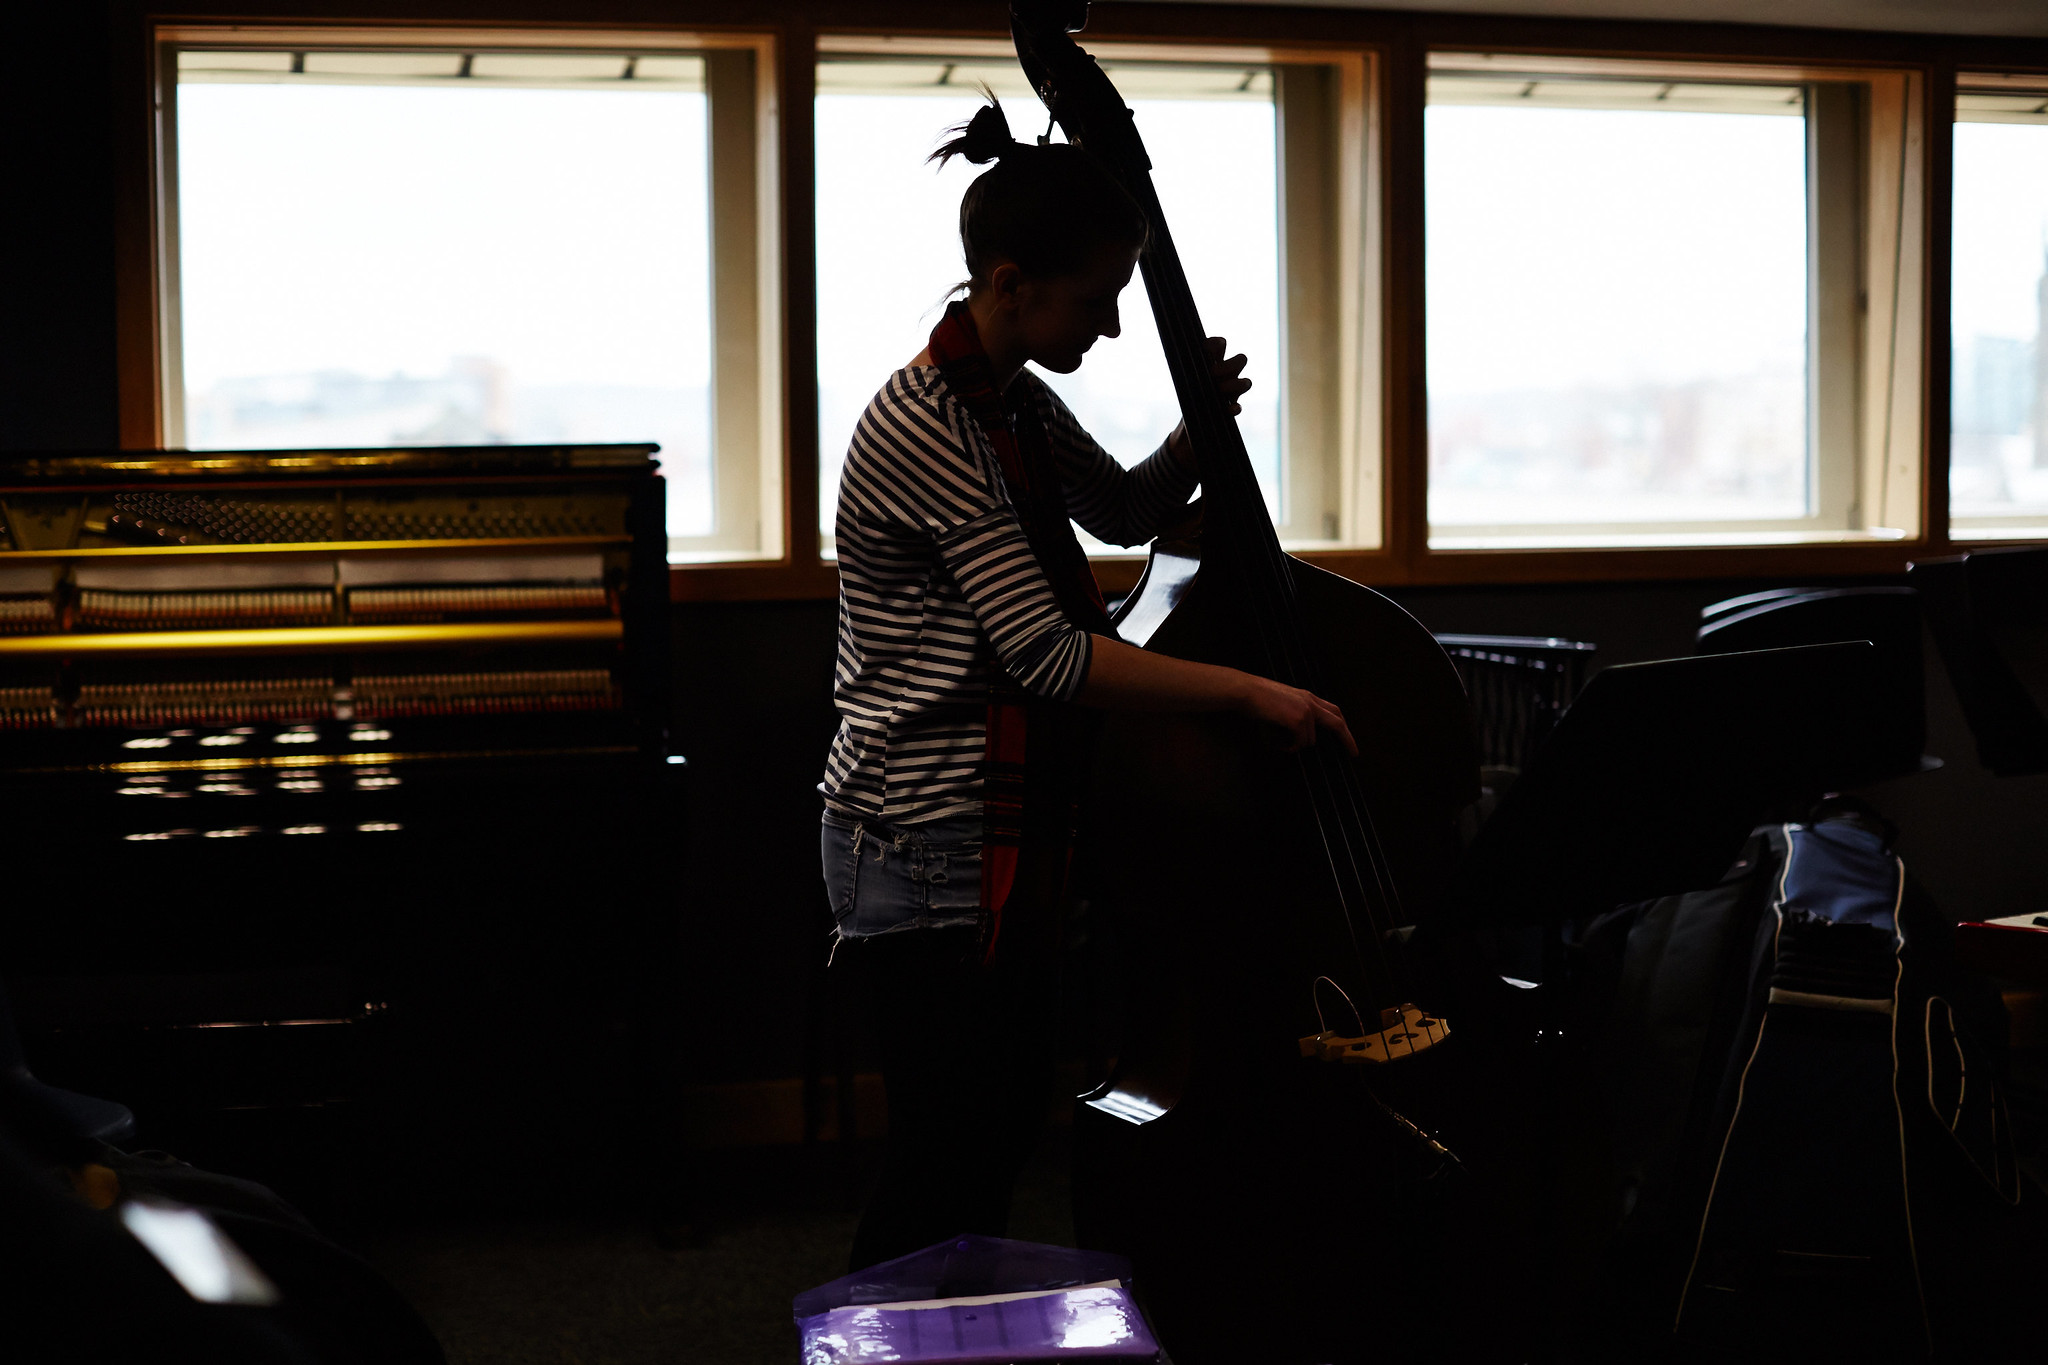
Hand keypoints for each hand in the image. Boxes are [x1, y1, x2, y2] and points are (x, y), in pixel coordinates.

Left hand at [1165, 337, 1252, 468]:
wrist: (1188, 419)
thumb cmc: (1186, 393)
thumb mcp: (1183, 379)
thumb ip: (1187, 369)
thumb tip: (1180, 360)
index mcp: (1214, 362)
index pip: (1221, 345)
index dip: (1216, 343)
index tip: (1205, 349)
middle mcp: (1227, 374)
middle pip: (1242, 359)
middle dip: (1229, 365)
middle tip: (1212, 373)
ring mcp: (1232, 391)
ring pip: (1246, 382)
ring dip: (1234, 384)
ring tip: (1219, 390)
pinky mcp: (1231, 408)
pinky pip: (1238, 407)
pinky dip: (1234, 408)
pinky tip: (1228, 409)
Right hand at [1234, 674, 1358, 756]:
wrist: (1245, 691)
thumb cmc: (1256, 698)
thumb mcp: (1282, 702)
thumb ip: (1295, 714)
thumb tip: (1300, 738)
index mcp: (1307, 697)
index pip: (1333, 710)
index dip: (1343, 725)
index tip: (1348, 737)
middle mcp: (1310, 702)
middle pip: (1337, 723)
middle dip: (1347, 740)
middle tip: (1353, 754)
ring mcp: (1305, 711)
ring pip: (1310, 741)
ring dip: (1296, 745)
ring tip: (1279, 741)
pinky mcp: (1298, 721)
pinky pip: (1299, 744)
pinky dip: (1288, 747)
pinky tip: (1277, 743)